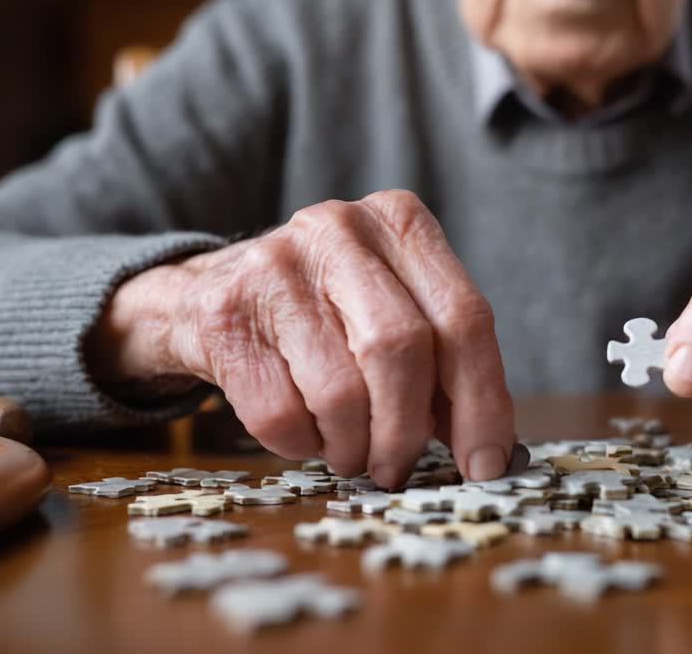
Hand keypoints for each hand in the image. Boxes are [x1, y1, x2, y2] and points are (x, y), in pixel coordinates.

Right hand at [86, 190, 516, 487]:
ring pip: (341, 391)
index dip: (482, 403)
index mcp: (400, 221)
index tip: (485, 465)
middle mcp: (340, 229)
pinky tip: (303, 430)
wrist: (202, 294)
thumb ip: (443, 365)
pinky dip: (301, 444)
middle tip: (398, 468)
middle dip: (407, 430)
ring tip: (349, 449)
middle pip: (402, 351)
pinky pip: (281, 413)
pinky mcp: (224, 312)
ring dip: (352, 446)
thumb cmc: (323, 315)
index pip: (465, 319)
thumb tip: (489, 451)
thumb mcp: (391, 312)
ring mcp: (276, 265)